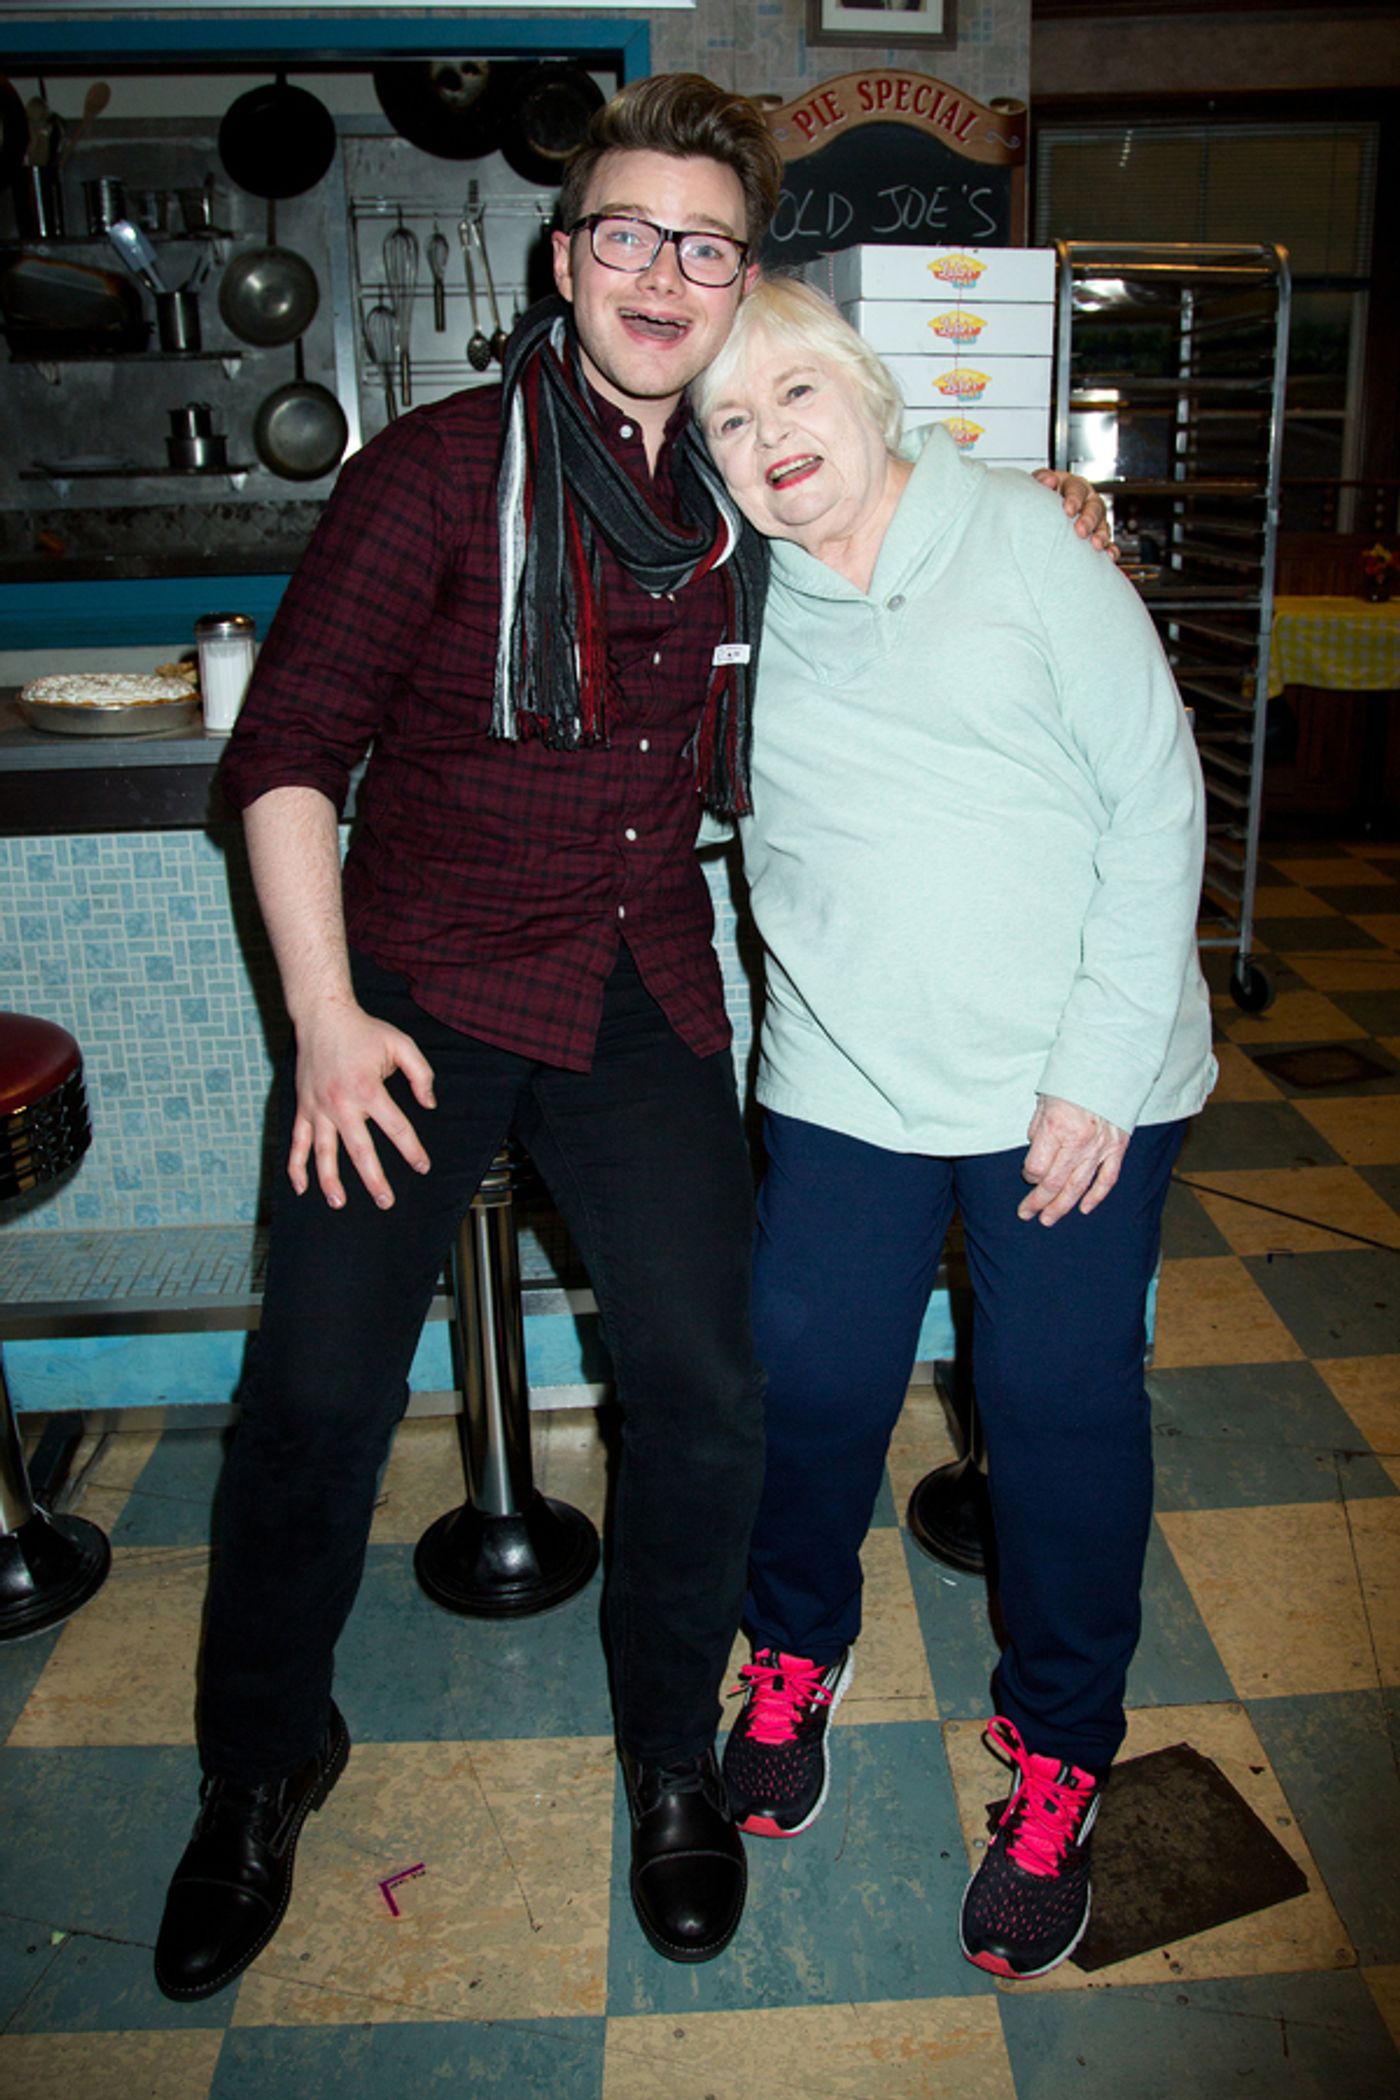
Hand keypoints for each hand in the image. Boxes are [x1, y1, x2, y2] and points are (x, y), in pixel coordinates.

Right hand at [288, 1001, 436, 1209]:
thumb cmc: (364, 1031)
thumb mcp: (401, 1044)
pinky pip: (298, 1142)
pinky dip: (297, 1166)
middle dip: (374, 1180)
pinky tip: (302, 1187)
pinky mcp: (303, 1106)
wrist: (322, 1016)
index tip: (422, 1166)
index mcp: (368, 1089)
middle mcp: (341, 1104)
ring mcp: (318, 1108)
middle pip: (360, 1151)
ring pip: (324, 1153)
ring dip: (331, 1181)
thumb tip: (429, 1104)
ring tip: (340, 1204)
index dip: (412, 1150)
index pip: (396, 1128)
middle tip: (386, 1201)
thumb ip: (421, 1074)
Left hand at [1018, 1095, 1128, 1226]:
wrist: (1109, 1068)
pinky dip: (1096, 1196)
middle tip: (1027, 1214)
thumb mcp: (1044, 1101)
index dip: (1028, 1175)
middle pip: (1054, 1182)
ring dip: (1062, 1206)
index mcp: (1056, 1128)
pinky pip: (1107, 1179)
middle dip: (1038, 1201)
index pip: (1036, 1167)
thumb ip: (1038, 1130)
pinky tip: (1084, 1208)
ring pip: (1078, 1186)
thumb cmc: (1071, 1083)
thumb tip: (1035, 1155)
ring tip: (1048, 1220)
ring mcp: (1100, 1148)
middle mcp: (1078, 1142)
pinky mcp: (1117, 1148)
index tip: (1027, 1174)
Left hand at [1032, 468, 1117, 556]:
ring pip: (1103, 524)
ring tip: (1097, 544)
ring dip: (1101, 534)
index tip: (1068, 509)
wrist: (1038, 515)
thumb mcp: (1036, 486)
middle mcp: (1086, 500)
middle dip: (1089, 519)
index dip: (1074, 498)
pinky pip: (1108, 543)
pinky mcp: (1097, 536)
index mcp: (1072, 486)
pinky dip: (1110, 549)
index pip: (1076, 488)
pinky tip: (1109, 555)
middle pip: (1094, 506)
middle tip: (1081, 531)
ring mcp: (1094, 519)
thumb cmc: (1039, 498)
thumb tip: (1050, 480)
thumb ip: (1041, 480)